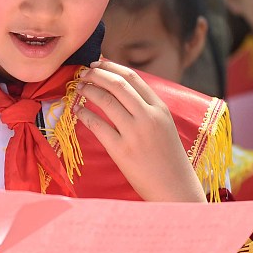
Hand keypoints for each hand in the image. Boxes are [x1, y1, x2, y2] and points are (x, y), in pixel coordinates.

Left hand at [73, 59, 204, 202]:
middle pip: (118, 84)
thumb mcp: (165, 125)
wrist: (175, 188)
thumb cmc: (168, 158)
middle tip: (83, 72)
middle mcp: (149, 117)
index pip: (133, 77)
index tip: (97, 63)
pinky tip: (78, 110)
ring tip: (79, 88)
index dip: (112, 67)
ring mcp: (135, 133)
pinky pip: (98, 125)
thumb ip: (147, 108)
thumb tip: (120, 89)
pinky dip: (85, 114)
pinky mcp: (122, 151)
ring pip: (106, 101)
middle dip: (97, 74)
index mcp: (160, 108)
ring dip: (88, 90)